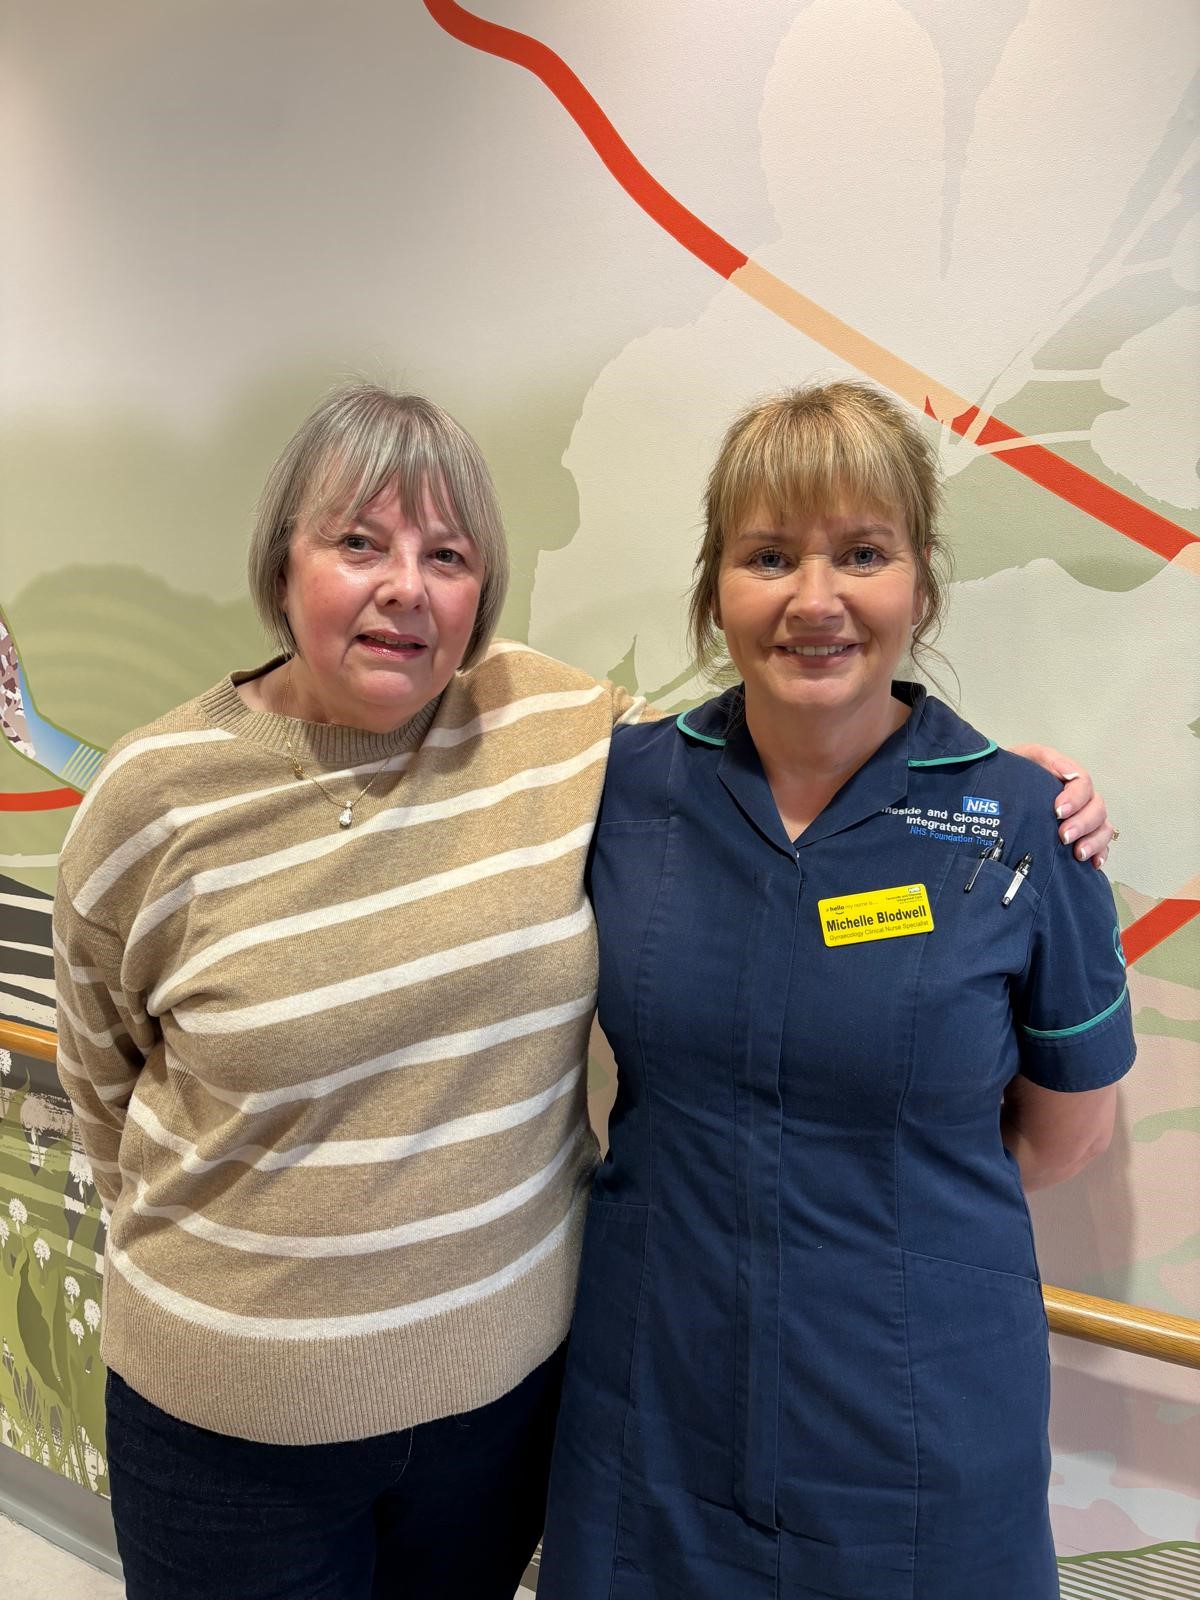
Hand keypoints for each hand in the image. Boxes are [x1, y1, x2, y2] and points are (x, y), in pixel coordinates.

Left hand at [1010, 745, 1114, 868]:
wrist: (1001, 791)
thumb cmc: (1015, 775)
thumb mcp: (1025, 757)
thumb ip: (1045, 758)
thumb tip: (1069, 772)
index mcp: (1069, 779)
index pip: (1083, 783)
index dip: (1075, 797)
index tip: (1058, 811)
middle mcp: (1082, 799)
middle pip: (1097, 808)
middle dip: (1083, 823)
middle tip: (1064, 835)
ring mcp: (1084, 819)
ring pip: (1103, 828)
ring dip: (1094, 841)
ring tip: (1078, 853)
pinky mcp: (1083, 837)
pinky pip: (1101, 846)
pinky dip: (1100, 854)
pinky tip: (1092, 863)